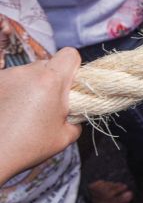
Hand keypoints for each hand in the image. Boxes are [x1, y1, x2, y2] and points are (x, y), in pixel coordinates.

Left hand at [0, 48, 81, 182]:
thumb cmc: (27, 147)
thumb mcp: (65, 136)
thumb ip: (76, 117)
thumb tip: (74, 111)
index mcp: (50, 80)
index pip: (70, 54)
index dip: (74, 67)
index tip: (70, 86)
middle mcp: (26, 72)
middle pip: (47, 64)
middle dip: (50, 80)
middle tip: (46, 105)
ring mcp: (5, 76)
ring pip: (27, 73)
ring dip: (29, 87)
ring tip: (23, 112)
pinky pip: (9, 81)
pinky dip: (12, 93)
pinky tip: (8, 112)